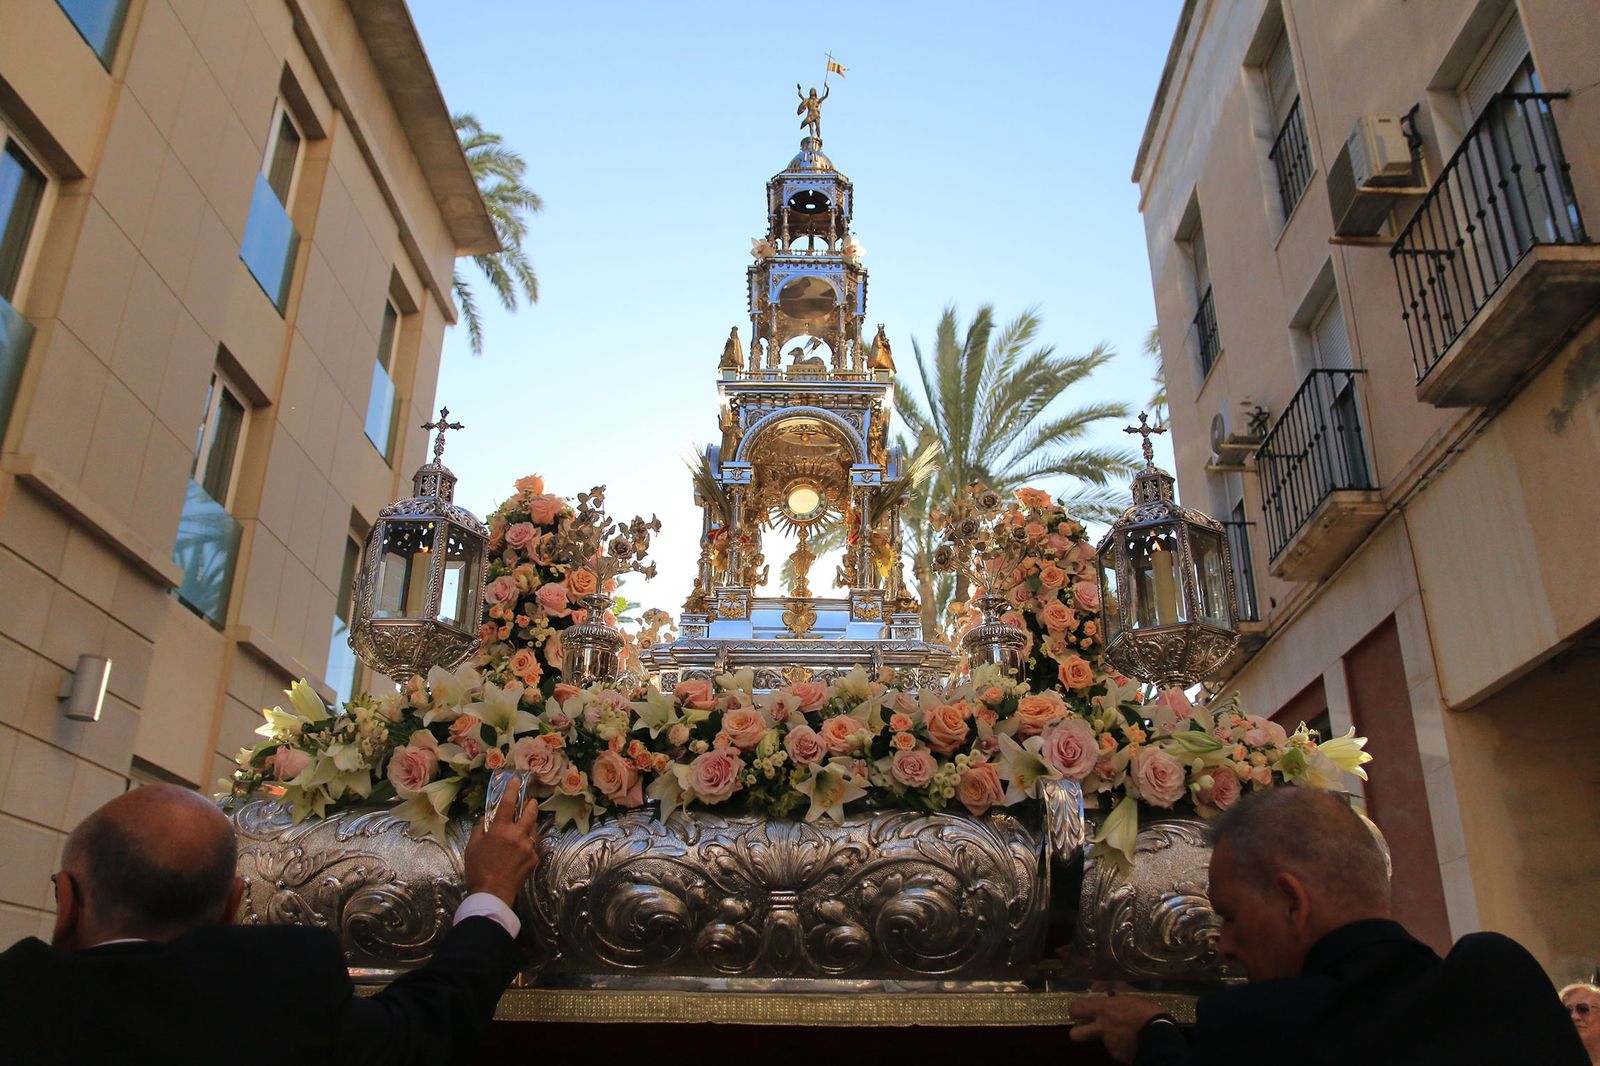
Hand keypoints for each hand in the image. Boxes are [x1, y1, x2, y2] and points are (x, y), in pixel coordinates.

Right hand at [463, 789, 539, 907]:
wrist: (492, 893)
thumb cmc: (478, 869)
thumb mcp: (472, 846)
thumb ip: (480, 829)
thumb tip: (485, 820)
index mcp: (500, 830)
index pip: (508, 803)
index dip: (512, 789)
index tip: (516, 780)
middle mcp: (517, 835)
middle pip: (530, 813)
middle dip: (531, 804)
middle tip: (530, 801)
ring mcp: (528, 847)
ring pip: (533, 829)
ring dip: (530, 823)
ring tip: (525, 823)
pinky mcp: (534, 858)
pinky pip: (532, 845)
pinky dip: (528, 842)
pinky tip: (521, 847)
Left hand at [1068, 994, 1166, 1063]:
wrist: (1160, 1036)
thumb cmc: (1147, 1011)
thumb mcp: (1131, 996)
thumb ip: (1114, 993)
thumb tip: (1100, 986)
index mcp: (1103, 1010)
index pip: (1076, 1009)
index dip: (1075, 1010)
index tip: (1080, 1011)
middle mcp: (1101, 1028)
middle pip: (1075, 1034)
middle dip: (1077, 1031)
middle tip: (1086, 1028)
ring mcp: (1109, 1044)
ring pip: (1100, 1042)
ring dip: (1108, 1037)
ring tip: (1124, 1033)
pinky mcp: (1118, 1056)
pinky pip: (1115, 1050)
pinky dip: (1121, 1046)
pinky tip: (1131, 1041)